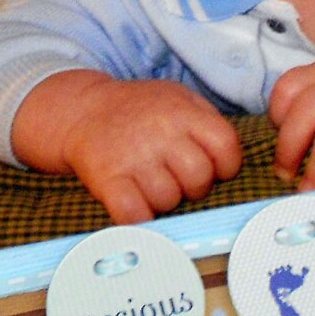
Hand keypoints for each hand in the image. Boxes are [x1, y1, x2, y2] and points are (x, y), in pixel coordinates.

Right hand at [13, 72, 241, 222]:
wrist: (82, 110)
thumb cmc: (139, 110)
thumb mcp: (177, 98)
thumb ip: (207, 121)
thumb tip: (232, 160)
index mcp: (182, 112)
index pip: (226, 148)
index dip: (225, 166)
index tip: (211, 167)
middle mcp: (159, 133)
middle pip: (199, 179)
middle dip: (193, 186)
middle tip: (176, 178)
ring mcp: (132, 157)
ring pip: (169, 200)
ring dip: (163, 201)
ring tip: (151, 185)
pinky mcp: (107, 179)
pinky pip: (134, 213)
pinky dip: (139, 217)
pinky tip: (135, 205)